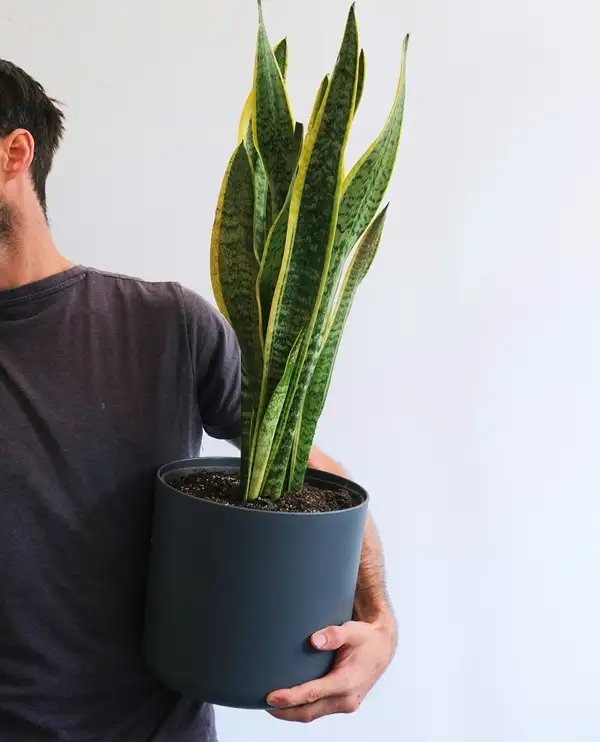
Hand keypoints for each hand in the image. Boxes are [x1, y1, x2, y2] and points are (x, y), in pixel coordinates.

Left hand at [266, 618, 394, 722]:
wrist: (383, 648)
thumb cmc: (365, 638)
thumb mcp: (353, 631)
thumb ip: (334, 634)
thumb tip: (314, 640)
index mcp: (347, 682)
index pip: (312, 694)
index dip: (289, 697)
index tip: (270, 696)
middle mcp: (346, 698)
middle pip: (308, 711)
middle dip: (284, 711)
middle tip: (261, 703)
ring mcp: (345, 703)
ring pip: (312, 714)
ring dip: (291, 712)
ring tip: (270, 704)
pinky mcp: (343, 703)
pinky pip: (318, 710)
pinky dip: (302, 708)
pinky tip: (289, 701)